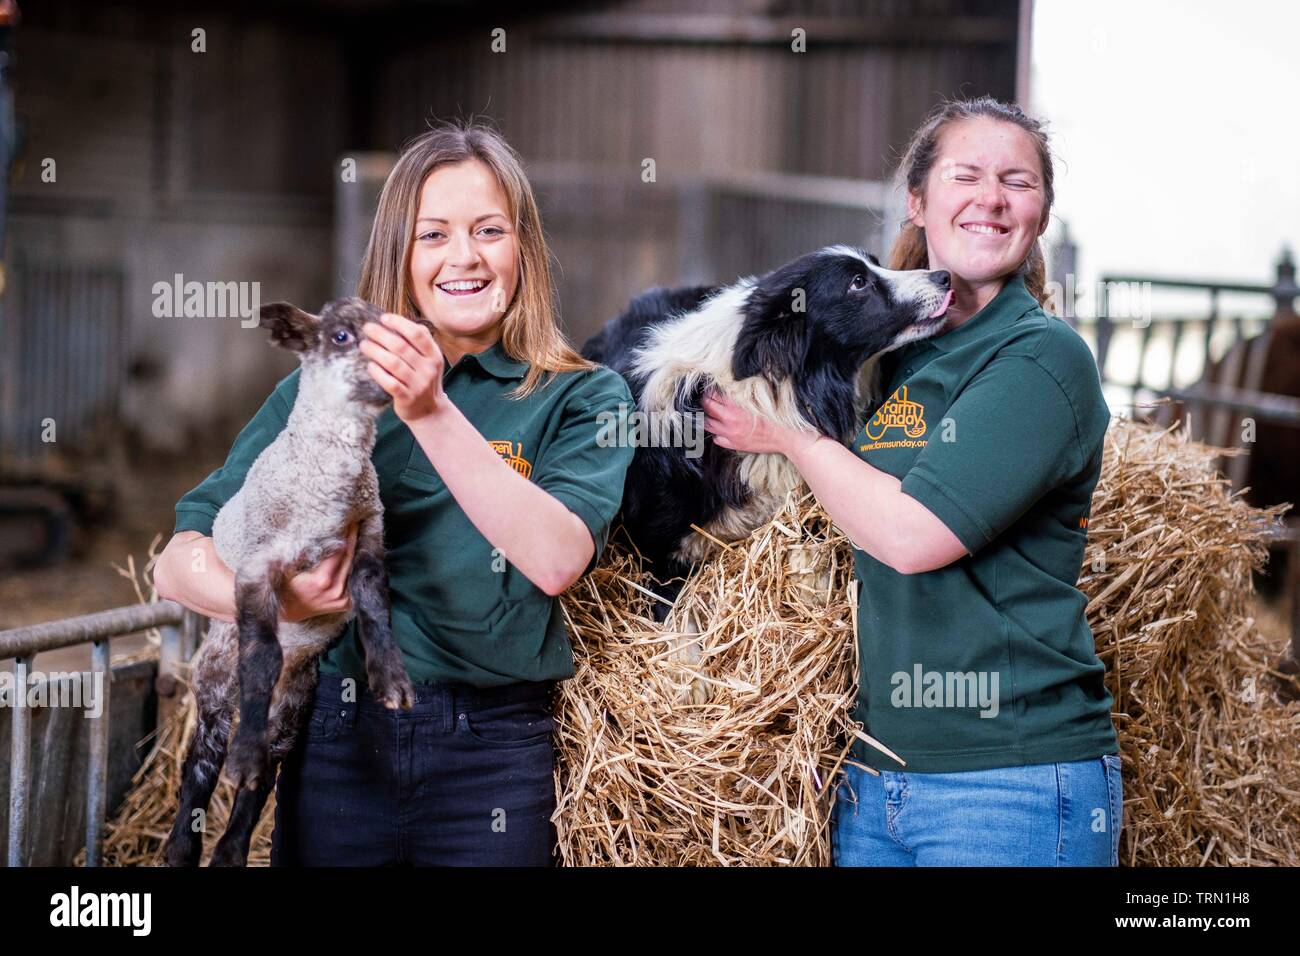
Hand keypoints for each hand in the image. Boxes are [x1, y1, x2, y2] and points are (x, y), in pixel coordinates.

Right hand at [278, 523, 357, 622]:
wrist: (287, 610)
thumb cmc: (284, 585)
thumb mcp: (286, 566)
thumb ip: (296, 551)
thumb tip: (305, 529)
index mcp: (322, 580)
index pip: (341, 550)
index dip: (346, 533)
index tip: (350, 519)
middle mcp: (337, 590)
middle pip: (351, 557)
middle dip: (354, 538)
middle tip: (357, 521)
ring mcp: (343, 598)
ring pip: (354, 568)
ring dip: (357, 551)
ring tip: (357, 533)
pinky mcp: (347, 603)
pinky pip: (354, 580)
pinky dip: (355, 567)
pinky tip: (356, 553)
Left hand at [361, 314, 445, 422]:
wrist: (430, 411)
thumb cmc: (424, 379)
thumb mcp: (430, 359)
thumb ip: (420, 341)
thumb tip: (398, 321)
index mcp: (434, 355)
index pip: (417, 334)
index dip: (399, 323)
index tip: (383, 318)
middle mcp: (428, 369)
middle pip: (401, 347)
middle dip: (381, 334)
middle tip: (367, 328)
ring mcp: (418, 384)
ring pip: (393, 363)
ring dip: (375, 351)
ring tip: (364, 345)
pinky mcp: (407, 398)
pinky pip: (390, 383)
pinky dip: (378, 372)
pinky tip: (370, 366)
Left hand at [701, 390, 815, 456]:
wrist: (784, 437)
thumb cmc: (776, 416)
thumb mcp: (760, 398)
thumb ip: (745, 392)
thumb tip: (735, 384)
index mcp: (736, 406)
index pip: (714, 395)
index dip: (710, 391)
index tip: (710, 390)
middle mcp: (730, 420)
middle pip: (707, 409)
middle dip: (705, 403)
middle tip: (706, 399)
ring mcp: (730, 434)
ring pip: (709, 425)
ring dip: (708, 418)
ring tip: (710, 413)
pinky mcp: (734, 445)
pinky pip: (717, 439)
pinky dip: (717, 433)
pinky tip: (721, 429)